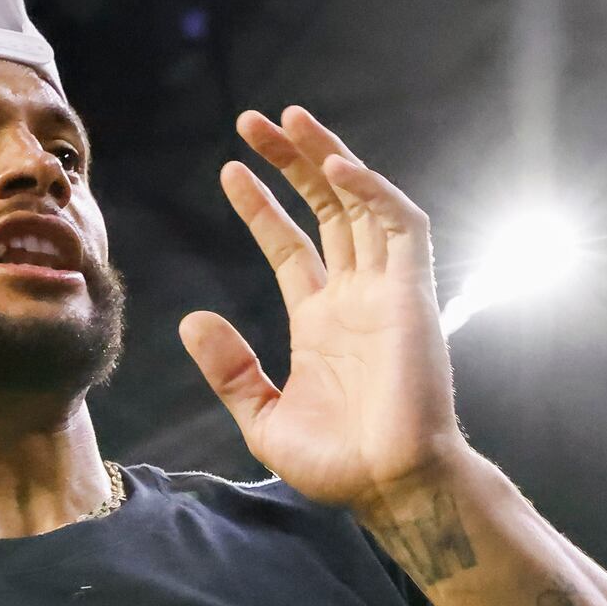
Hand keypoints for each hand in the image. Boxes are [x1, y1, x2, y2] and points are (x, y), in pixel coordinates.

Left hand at [177, 106, 467, 510]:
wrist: (390, 487)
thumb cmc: (336, 465)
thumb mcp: (261, 418)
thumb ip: (229, 369)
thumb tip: (192, 319)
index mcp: (321, 321)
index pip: (290, 245)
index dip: (261, 206)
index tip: (229, 171)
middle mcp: (355, 297)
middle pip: (325, 208)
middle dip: (291, 162)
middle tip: (252, 121)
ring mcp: (386, 291)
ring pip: (361, 202)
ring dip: (328, 157)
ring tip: (290, 118)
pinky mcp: (414, 295)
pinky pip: (403, 227)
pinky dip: (374, 191)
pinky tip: (337, 168)